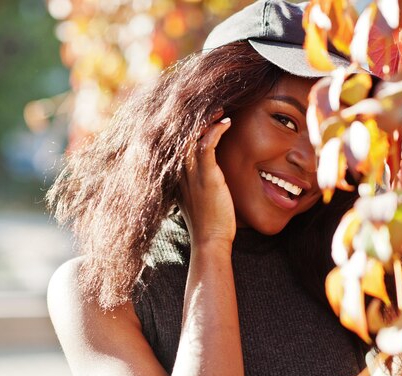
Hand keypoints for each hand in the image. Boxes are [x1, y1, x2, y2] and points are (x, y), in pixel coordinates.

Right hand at [179, 116, 235, 245]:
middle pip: (180, 135)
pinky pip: (206, 145)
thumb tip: (206, 172)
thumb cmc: (208, 221)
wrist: (210, 241)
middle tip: (212, 107)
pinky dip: (215, 130)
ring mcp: (192, 174)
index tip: (199, 115)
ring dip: (206, 120)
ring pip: (191, 136)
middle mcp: (179, 171)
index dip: (185, 126)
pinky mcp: (206, 176)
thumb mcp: (196, 197)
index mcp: (176, 175)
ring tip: (220, 110)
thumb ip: (195, 182)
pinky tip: (226, 123)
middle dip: (194, 117)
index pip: (176, 142)